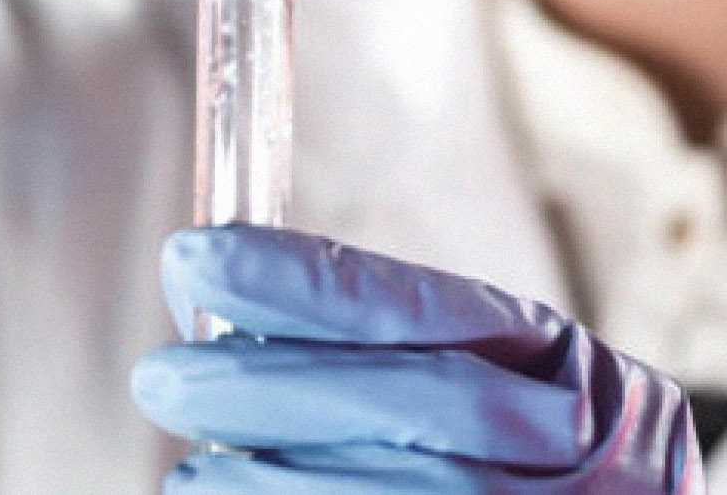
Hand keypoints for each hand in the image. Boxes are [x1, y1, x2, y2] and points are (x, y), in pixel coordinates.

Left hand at [132, 225, 704, 491]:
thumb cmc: (552, 448)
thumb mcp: (519, 371)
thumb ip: (406, 344)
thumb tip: (234, 309)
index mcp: (556, 363)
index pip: (413, 307)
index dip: (297, 281)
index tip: (196, 255)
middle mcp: (563, 443)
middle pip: (403, 403)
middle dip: (268, 387)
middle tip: (162, 375)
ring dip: (271, 485)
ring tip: (187, 473)